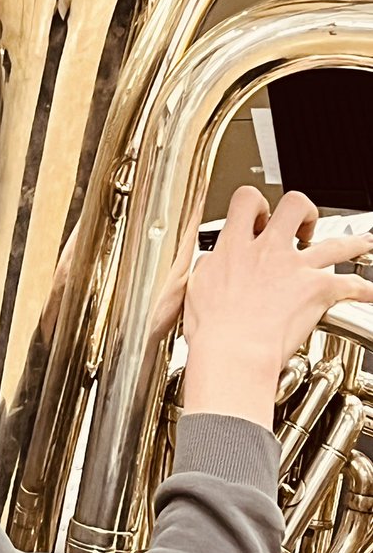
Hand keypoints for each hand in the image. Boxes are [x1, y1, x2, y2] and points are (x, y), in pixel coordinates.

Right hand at [182, 187, 372, 428]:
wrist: (233, 352)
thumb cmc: (213, 330)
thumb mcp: (196, 287)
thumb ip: (211, 267)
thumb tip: (214, 261)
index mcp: (235, 246)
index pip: (247, 200)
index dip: (257, 203)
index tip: (260, 215)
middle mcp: (268, 250)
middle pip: (295, 204)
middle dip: (303, 212)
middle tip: (303, 227)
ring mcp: (295, 268)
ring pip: (336, 242)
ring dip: (353, 243)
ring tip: (361, 243)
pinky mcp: (317, 290)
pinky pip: (352, 285)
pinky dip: (363, 290)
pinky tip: (368, 293)